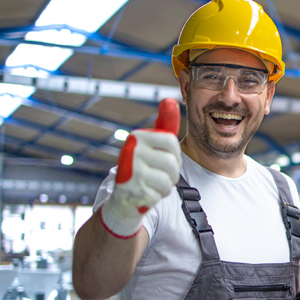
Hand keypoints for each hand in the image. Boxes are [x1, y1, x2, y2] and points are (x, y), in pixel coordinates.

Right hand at [100, 98, 181, 237]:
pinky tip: (145, 194)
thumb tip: (170, 100)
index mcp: (138, 136)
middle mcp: (131, 150)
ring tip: (153, 185)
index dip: (176, 156)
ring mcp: (130, 170)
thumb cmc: (144, 168)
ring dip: (165, 188)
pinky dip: (155, 198)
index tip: (168, 160)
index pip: (172, 142)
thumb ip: (164, 125)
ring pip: (167, 182)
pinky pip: (158, 195)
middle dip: (172, 175)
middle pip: (171, 163)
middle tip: (161, 176)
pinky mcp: (131, 190)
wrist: (123, 199)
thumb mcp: (153, 145)